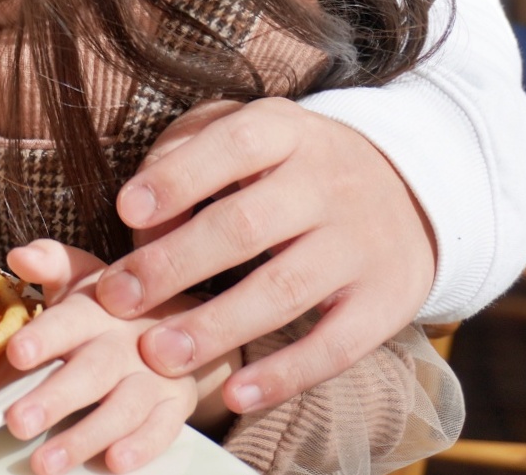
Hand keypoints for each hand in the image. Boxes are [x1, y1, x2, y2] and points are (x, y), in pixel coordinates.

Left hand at [3, 241, 234, 474]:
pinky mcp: (178, 404)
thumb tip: (19, 254)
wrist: (181, 321)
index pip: (68, 321)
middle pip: (93, 371)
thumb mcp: (81, 275)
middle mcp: (128, 342)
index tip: (16, 354)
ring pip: (123, 409)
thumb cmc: (112, 304)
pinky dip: (141, 448)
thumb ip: (49, 262)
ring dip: (85, 437)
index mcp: (98, 308)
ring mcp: (157, 375)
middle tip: (17, 423)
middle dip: (56, 398)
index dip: (44, 337)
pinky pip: (163, 429)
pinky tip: (115, 463)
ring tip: (46, 463)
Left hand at [95, 98, 435, 413]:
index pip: (234, 145)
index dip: (179, 178)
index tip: (126, 212)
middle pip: (247, 225)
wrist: (408, 188)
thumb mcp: (241, 133)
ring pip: (284, 288)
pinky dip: (284, 375)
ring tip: (158, 353)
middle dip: (175, 265)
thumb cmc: (288, 165)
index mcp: (286, 131)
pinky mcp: (385, 302)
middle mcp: (328, 184)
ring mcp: (360, 245)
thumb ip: (183, 161)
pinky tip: (236, 394)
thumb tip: (141, 224)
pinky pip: (335, 346)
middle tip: (117, 298)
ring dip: (216, 326)